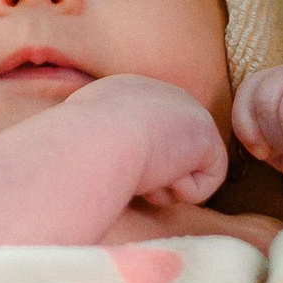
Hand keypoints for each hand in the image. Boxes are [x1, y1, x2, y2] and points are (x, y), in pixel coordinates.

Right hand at [72, 74, 229, 210]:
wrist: (95, 142)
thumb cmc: (75, 147)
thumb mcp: (80, 135)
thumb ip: (101, 139)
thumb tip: (94, 162)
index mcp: (127, 91)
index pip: (144, 133)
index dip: (132, 160)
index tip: (112, 165)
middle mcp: (161, 93)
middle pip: (168, 149)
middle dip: (152, 172)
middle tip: (129, 172)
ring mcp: (188, 111)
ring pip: (185, 167)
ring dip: (165, 185)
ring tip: (142, 174)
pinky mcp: (207, 136)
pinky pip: (206, 180)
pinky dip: (183, 191)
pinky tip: (162, 178)